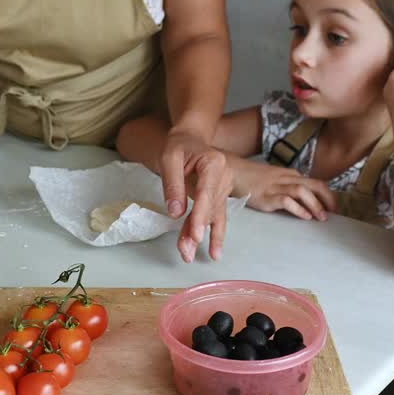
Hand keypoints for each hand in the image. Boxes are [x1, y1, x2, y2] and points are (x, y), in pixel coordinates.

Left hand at [158, 130, 233, 262]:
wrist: (190, 138)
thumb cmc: (178, 146)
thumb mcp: (169, 159)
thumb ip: (172, 184)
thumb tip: (175, 212)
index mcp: (214, 164)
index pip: (206, 194)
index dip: (201, 216)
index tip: (196, 236)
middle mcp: (224, 176)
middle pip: (210, 209)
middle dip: (197, 231)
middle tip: (185, 252)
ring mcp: (224, 188)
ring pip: (212, 216)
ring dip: (201, 237)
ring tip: (190, 255)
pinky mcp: (220, 196)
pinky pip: (215, 217)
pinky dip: (212, 235)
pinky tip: (214, 253)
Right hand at [239, 161, 336, 219]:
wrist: (233, 172)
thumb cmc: (254, 178)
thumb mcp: (276, 178)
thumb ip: (289, 186)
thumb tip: (305, 200)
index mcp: (291, 174)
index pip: (316, 183)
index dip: (328, 195)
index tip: (334, 208)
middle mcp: (287, 178)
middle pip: (315, 185)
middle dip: (328, 199)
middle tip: (333, 213)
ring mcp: (276, 187)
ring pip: (302, 191)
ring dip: (315, 205)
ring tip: (321, 217)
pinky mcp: (267, 196)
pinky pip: (286, 200)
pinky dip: (298, 208)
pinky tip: (304, 216)